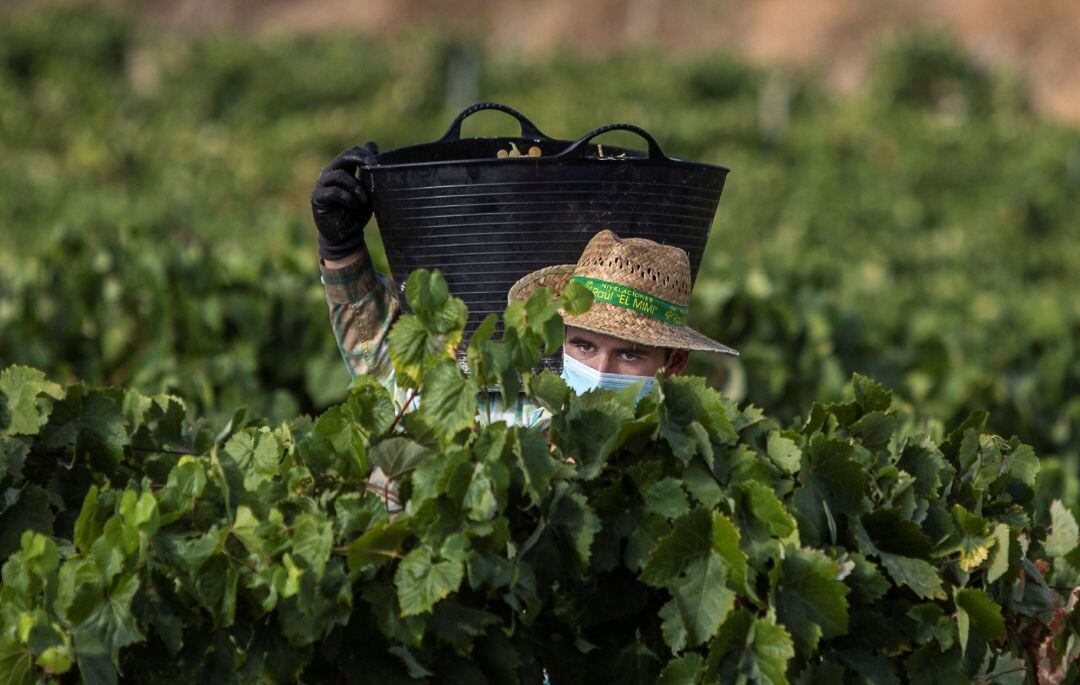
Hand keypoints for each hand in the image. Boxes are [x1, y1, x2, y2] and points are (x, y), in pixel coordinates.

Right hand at [311, 143, 378, 259]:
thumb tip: (372, 144)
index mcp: (342, 170)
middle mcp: (330, 174)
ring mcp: (322, 185)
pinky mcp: (318, 198)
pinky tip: (352, 205)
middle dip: (360, 160)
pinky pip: (333, 191)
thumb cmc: (356, 213)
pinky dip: (347, 197)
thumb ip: (368, 172)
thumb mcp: (367, 191)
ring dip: (355, 187)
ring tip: (362, 200)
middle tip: (372, 167)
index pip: (351, 153)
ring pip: (339, 175)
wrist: (346, 236)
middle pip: (344, 157)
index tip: (377, 164)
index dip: (365, 154)